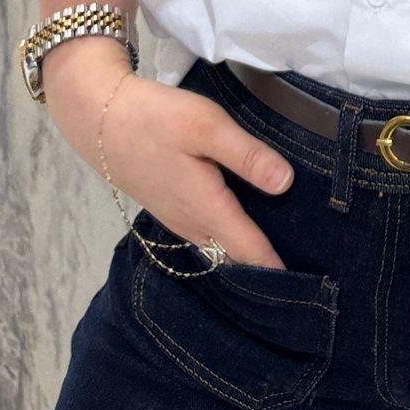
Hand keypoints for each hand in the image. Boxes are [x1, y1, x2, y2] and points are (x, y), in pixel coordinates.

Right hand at [43, 42, 296, 270]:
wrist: (101, 119)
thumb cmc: (157, 119)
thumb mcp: (207, 127)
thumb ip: (247, 156)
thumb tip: (287, 184)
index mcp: (207, 207)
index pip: (249, 250)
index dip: (277, 269)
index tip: (308, 290)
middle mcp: (192, 223)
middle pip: (234, 257)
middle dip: (264, 268)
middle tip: (304, 280)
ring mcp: (177, 218)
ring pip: (218, 248)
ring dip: (244, 256)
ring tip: (281, 256)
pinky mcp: (169, 207)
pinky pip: (205, 235)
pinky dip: (226, 240)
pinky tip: (242, 227)